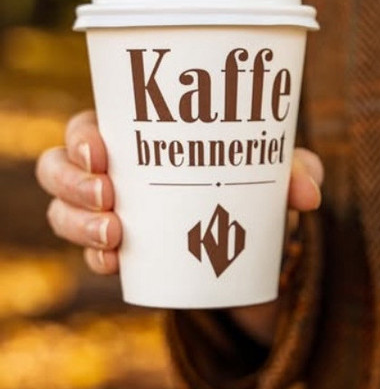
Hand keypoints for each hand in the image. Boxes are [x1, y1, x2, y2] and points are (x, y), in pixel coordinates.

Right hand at [36, 110, 323, 342]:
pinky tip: (113, 262)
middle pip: (60, 168)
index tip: (102, 149)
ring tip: (115, 235)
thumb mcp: (277, 171)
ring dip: (78, 223)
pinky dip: (96, 259)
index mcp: (139, 136)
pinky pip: (90, 253)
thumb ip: (296, 170)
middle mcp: (113, 171)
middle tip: (109, 196)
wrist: (251, 231)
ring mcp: (109, 212)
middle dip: (73, 182)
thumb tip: (309, 194)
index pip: (89, 126)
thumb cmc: (252, 178)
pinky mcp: (119, 249)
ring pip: (64, 213)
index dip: (80, 136)